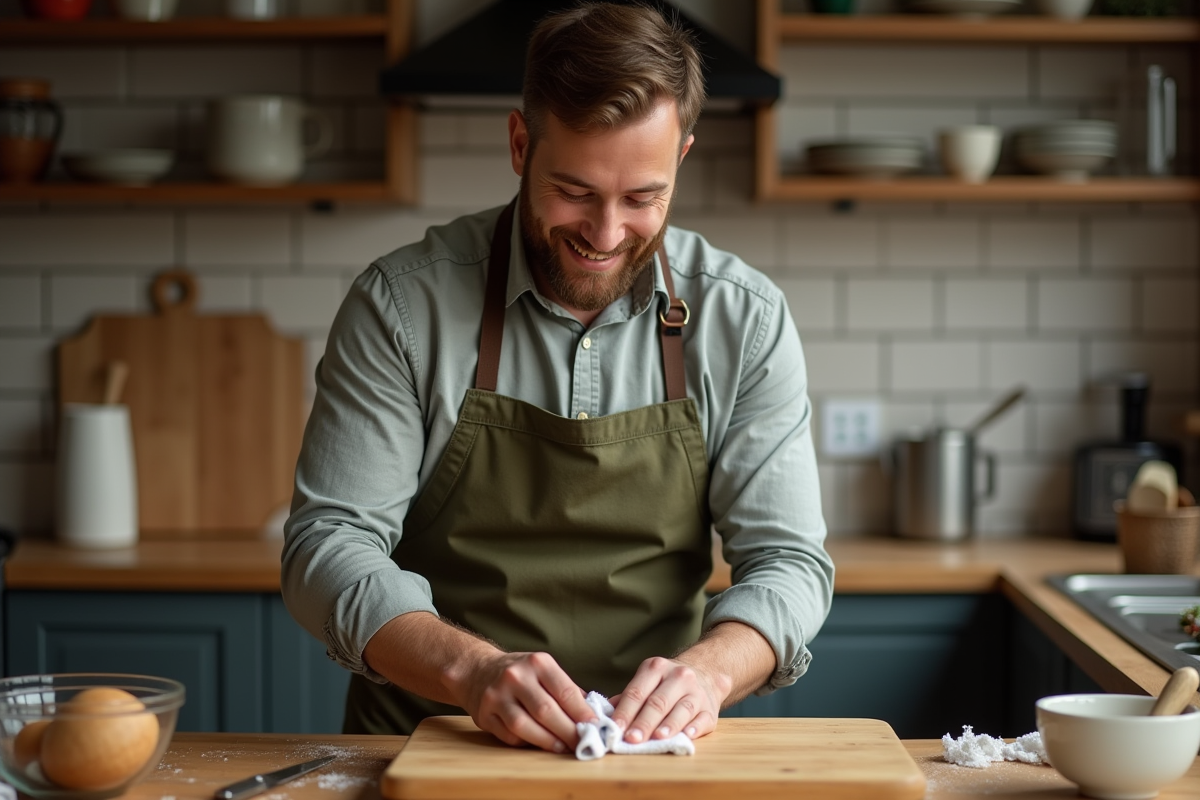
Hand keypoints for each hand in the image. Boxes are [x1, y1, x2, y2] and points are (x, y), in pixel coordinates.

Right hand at [453, 650, 595, 752]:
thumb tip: (595, 714)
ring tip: (563, 748)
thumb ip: (568, 690)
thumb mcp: (545, 670)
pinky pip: (509, 735)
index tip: (595, 727)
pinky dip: (527, 743)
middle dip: (568, 731)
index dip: (582, 713)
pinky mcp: (484, 715)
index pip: (564, 691)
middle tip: (583, 744)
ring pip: (525, 726)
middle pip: (546, 711)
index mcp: (537, 663)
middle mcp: (515, 677)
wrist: (478, 670)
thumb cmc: (521, 674)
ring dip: (548, 741)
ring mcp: (496, 696)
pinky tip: (539, 744)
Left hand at [609, 656, 729, 743]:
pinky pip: (702, 718)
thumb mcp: (647, 681)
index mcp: (656, 668)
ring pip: (682, 709)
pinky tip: (687, 736)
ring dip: (669, 725)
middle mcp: (678, 677)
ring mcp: (696, 692)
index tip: (615, 728)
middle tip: (632, 738)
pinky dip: (695, 728)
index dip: (625, 711)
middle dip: (644, 722)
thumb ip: (628, 698)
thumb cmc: (667, 684)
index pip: (637, 692)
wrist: (705, 674)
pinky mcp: (710, 709)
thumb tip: (605, 714)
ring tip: (657, 738)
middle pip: (658, 702)